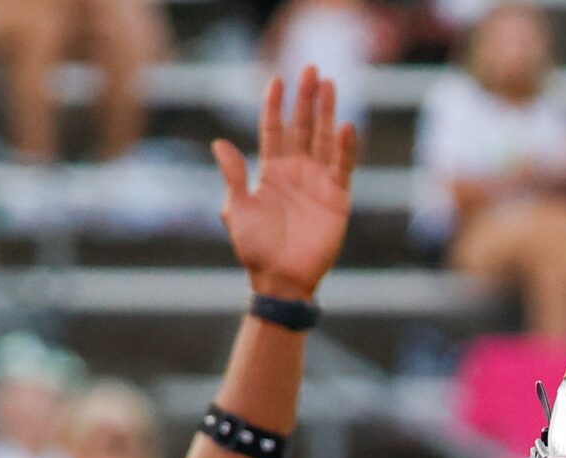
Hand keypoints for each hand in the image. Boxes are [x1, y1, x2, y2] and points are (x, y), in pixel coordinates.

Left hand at [211, 67, 358, 302]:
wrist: (280, 281)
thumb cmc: (254, 249)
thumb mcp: (237, 210)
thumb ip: (233, 176)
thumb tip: (219, 143)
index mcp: (270, 171)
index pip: (274, 129)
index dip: (275, 105)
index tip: (277, 80)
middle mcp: (295, 171)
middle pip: (302, 126)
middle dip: (306, 98)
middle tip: (312, 68)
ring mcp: (318, 182)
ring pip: (324, 138)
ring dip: (327, 112)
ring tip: (330, 84)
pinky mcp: (337, 198)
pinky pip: (343, 166)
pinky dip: (346, 147)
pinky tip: (346, 126)